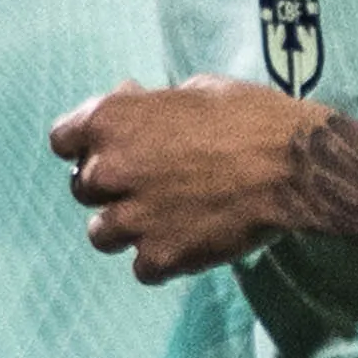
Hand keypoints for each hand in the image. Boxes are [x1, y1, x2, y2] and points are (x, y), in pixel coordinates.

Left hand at [50, 76, 325, 284]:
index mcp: (110, 121)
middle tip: (150, 184)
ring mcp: (132, 219)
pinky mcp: (159, 258)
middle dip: (111, 187)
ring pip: (101, 234)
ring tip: (166, 218)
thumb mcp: (193, 90)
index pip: (62, 140)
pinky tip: (188, 241)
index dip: (85, 146)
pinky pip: (142, 268)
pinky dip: (161, 259)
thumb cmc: (249, 117)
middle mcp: (109, 170)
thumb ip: (149, 106)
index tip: (108, 150)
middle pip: (82, 189)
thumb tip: (130, 102)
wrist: (294, 166)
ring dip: (127, 228)